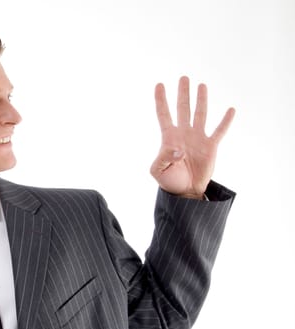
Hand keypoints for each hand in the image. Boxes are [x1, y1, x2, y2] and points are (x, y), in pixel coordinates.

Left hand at [150, 76, 234, 198]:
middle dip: (183, 93)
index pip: (163, 114)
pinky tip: (231, 109)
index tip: (159, 84)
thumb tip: (179, 149)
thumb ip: (164, 157)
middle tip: (184, 77)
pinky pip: (219, 131)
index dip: (160, 100)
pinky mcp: (210, 146)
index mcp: (169, 137)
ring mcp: (197, 138)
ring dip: (201, 100)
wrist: (186, 191)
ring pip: (200, 114)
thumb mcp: (158, 170)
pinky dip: (225, 121)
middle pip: (183, 108)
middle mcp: (183, 133)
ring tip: (202, 85)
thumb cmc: (169, 180)